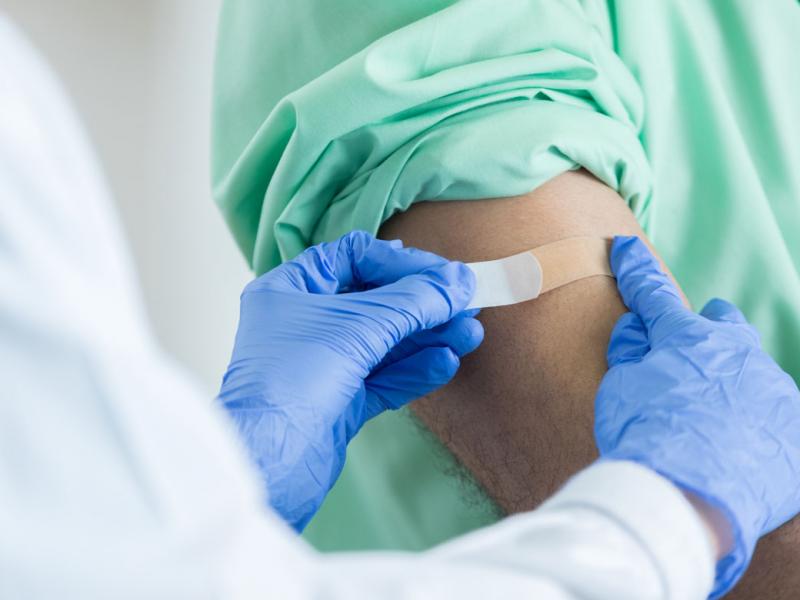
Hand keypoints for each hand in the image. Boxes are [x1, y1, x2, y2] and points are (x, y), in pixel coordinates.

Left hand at [218, 231, 482, 529]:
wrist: (268, 466)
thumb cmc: (291, 383)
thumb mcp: (357, 327)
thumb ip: (412, 302)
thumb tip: (457, 282)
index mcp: (290, 290)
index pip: (353, 258)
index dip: (400, 263)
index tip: (442, 274)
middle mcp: (304, 323)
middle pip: (375, 301)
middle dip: (423, 304)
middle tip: (467, 305)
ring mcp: (322, 365)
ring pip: (384, 342)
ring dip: (428, 337)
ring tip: (470, 334)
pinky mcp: (338, 403)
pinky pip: (384, 377)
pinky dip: (415, 370)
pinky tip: (446, 362)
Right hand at [595, 236, 799, 597]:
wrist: (691, 498)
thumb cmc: (645, 438)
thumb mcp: (619, 390)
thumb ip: (629, 354)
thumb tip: (636, 329)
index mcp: (687, 338)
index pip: (654, 295)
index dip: (635, 271)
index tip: (625, 249)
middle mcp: (736, 351)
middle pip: (723, 323)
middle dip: (706, 331)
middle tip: (687, 360)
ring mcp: (771, 387)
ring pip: (751, 368)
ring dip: (731, 382)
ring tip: (712, 419)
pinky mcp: (793, 424)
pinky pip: (773, 410)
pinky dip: (752, 420)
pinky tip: (735, 445)